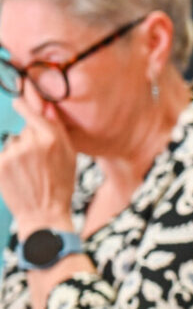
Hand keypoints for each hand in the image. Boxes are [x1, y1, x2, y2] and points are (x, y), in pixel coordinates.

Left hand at [0, 100, 77, 236]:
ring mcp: (14, 153)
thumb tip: (46, 105)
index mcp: (53, 138)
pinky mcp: (0, 164)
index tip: (19, 94)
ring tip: (29, 173)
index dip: (25, 102)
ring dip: (19, 153)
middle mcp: (32, 143)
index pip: (32, 110)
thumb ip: (57, 129)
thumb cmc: (61, 185)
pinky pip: (4, 154)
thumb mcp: (69, 156)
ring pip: (14, 144)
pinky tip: (18, 177)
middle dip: (30, 139)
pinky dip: (8, 164)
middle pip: (25, 130)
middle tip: (39, 161)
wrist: (44, 214)